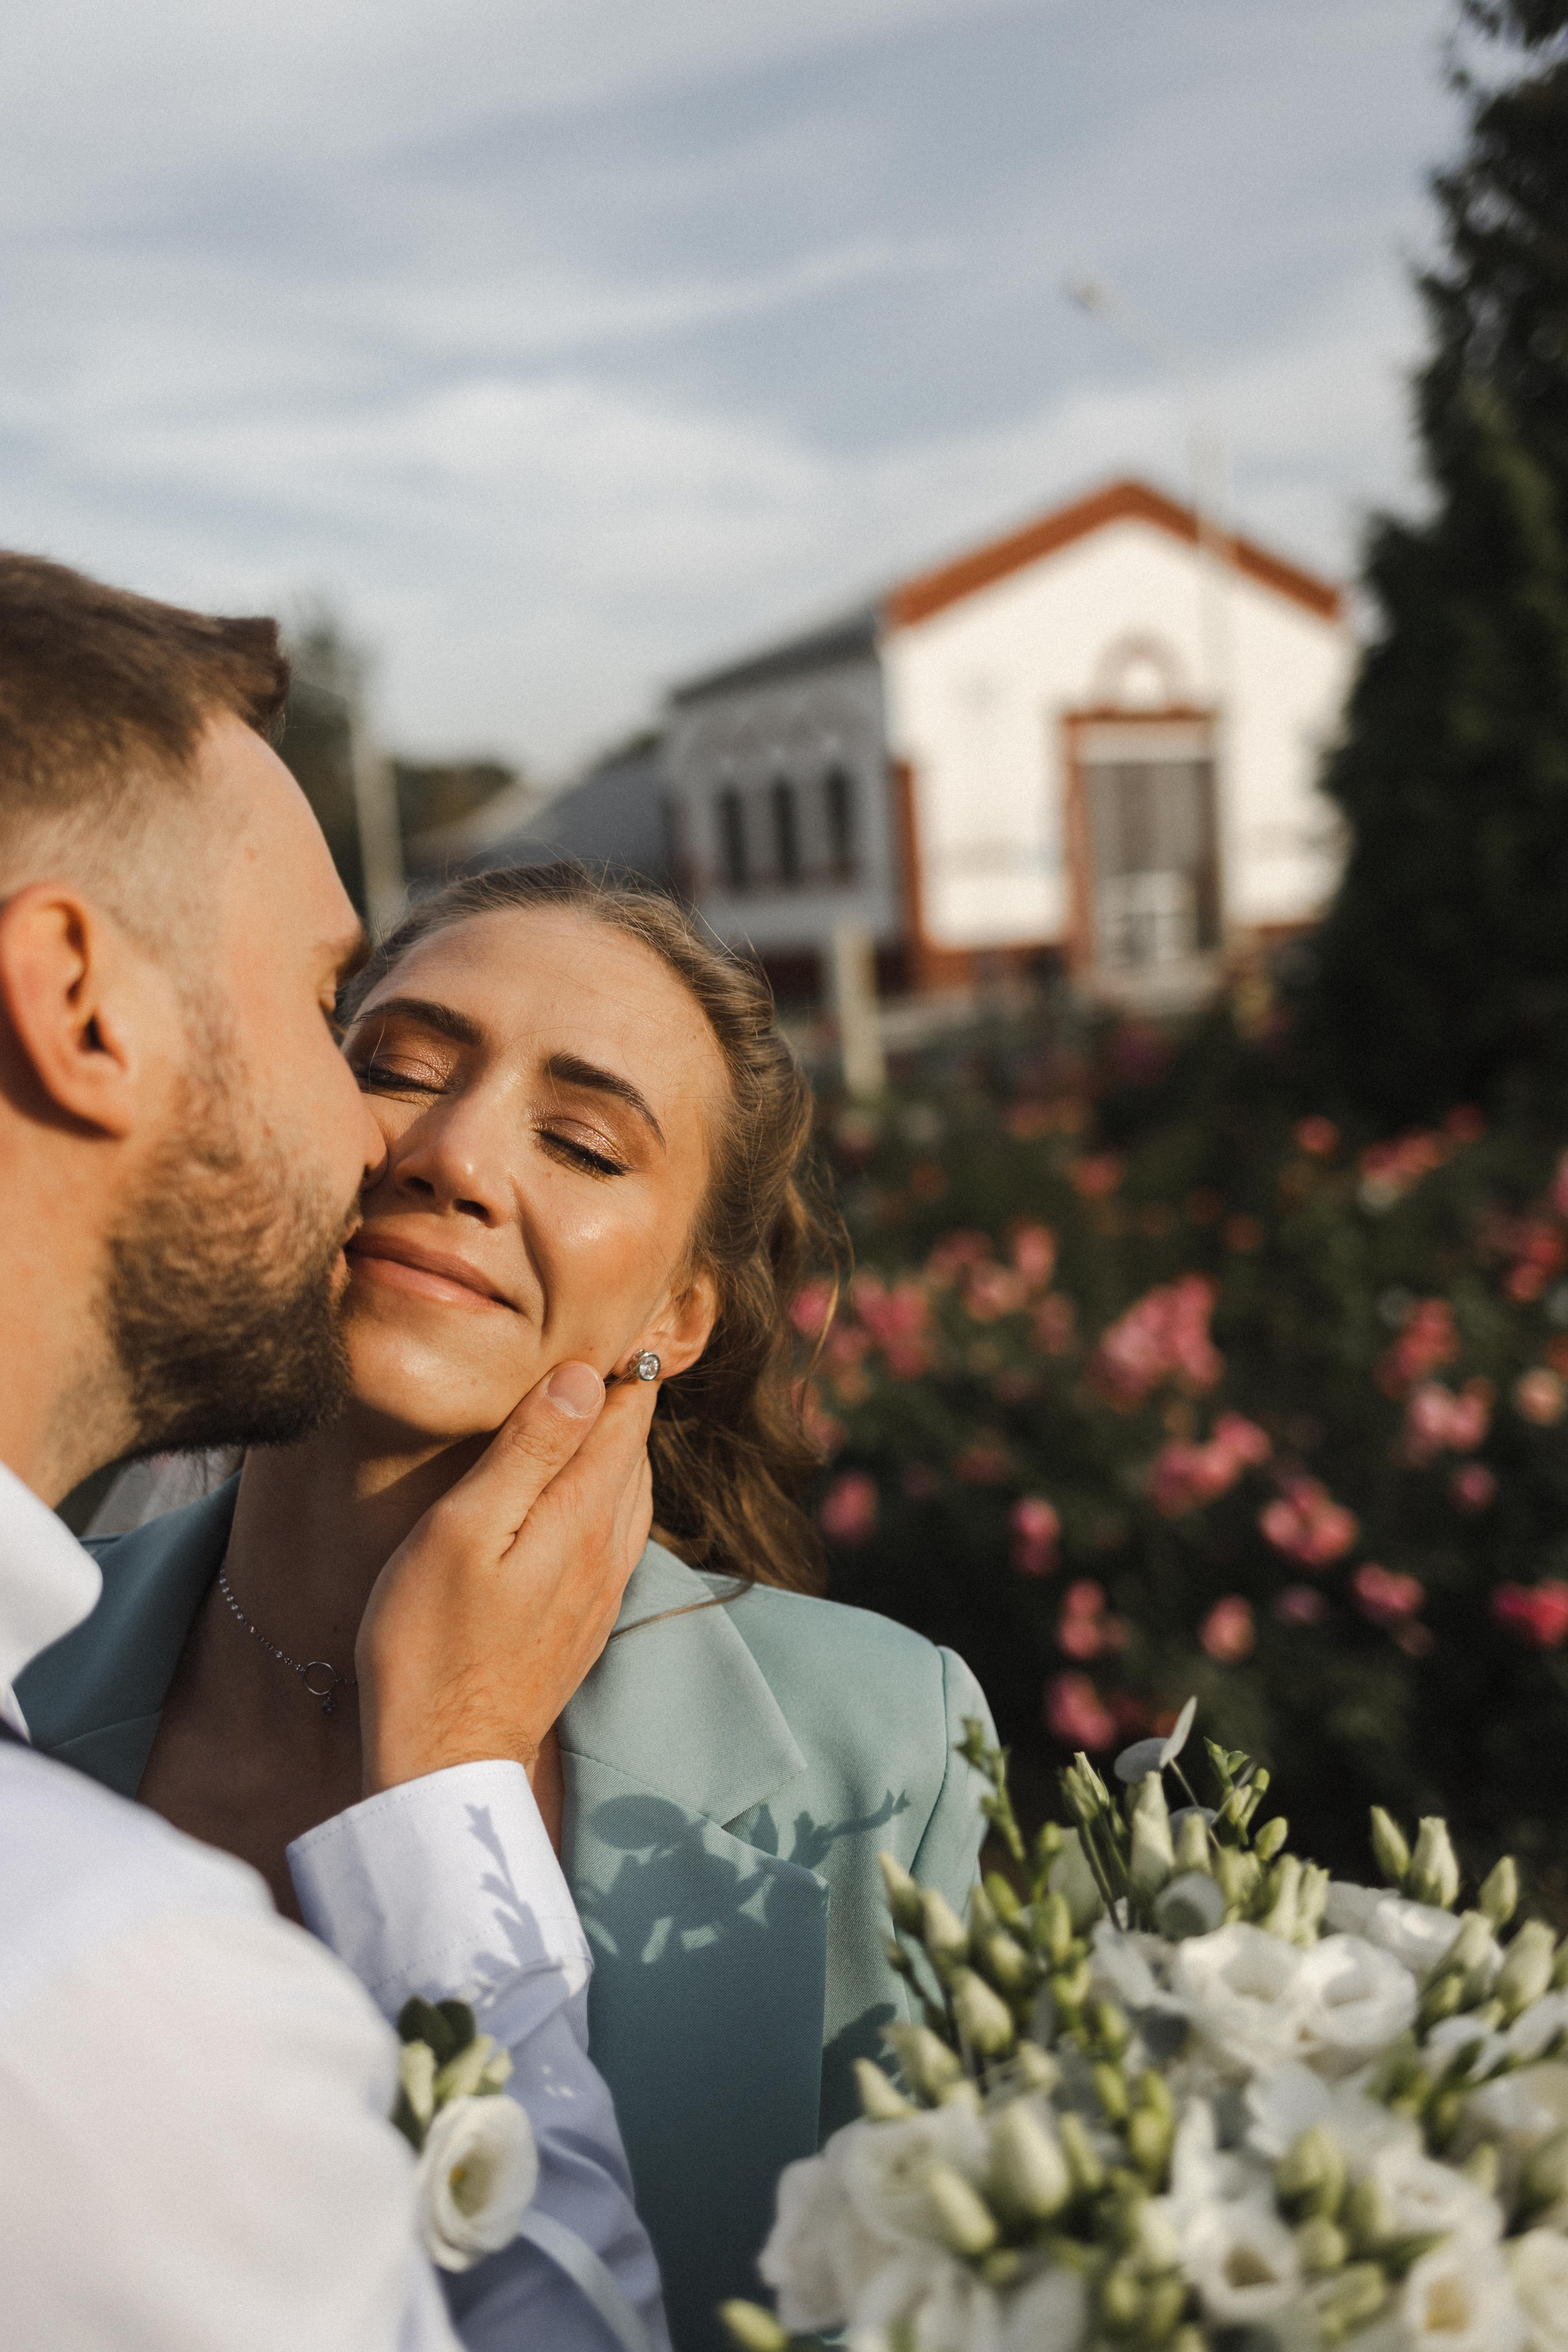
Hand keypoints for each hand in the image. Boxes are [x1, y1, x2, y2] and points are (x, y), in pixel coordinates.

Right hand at [355, 1362, 655, 1793]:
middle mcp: (609, 1550)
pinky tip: (583, 1497)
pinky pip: (616, 1537)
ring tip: (599, 1408)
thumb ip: (527, 1452)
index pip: (625, 1417)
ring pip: (631, 1496)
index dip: (625, 1366)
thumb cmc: (430, 1641)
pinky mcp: (584, 1623)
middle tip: (611, 1350)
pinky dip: (609, 1496)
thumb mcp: (464, 1531)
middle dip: (625, 1400)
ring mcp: (601, 1591)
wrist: (444, 1759)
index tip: (618, 1323)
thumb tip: (585, 1379)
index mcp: (583, 1516)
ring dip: (620, 1448)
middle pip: (634, 1452)